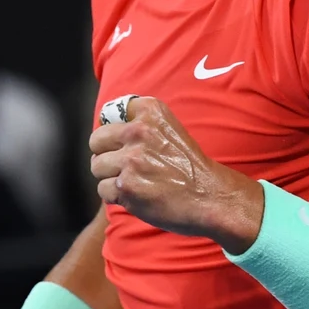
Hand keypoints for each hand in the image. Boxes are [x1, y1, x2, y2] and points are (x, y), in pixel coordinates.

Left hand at [89, 95, 261, 252]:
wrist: (211, 197)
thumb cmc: (191, 167)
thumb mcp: (170, 129)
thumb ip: (141, 125)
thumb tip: (106, 134)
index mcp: (151, 111)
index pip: (111, 113)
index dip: (115, 133)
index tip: (128, 144)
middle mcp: (138, 131)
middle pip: (97, 140)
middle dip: (105, 155)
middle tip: (122, 167)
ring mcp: (131, 159)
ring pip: (97, 167)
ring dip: (110, 178)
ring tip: (132, 183)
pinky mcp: (126, 186)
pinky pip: (103, 190)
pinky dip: (115, 197)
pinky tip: (135, 197)